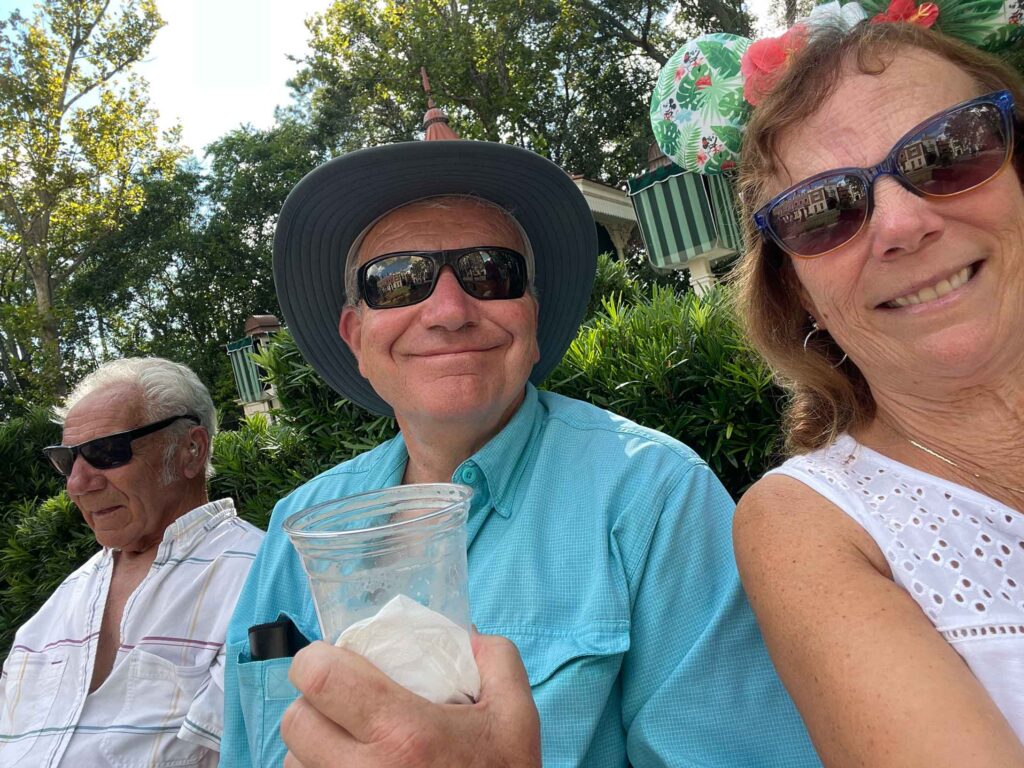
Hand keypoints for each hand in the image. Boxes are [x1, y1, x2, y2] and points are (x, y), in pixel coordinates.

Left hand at [281, 631, 540, 767]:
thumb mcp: (516, 718)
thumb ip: (495, 661)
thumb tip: (466, 635)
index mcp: (405, 731)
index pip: (320, 679)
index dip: (317, 660)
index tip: (335, 659)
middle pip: (296, 721)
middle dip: (313, 704)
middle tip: (341, 702)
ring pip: (293, 763)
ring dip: (312, 747)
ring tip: (346, 743)